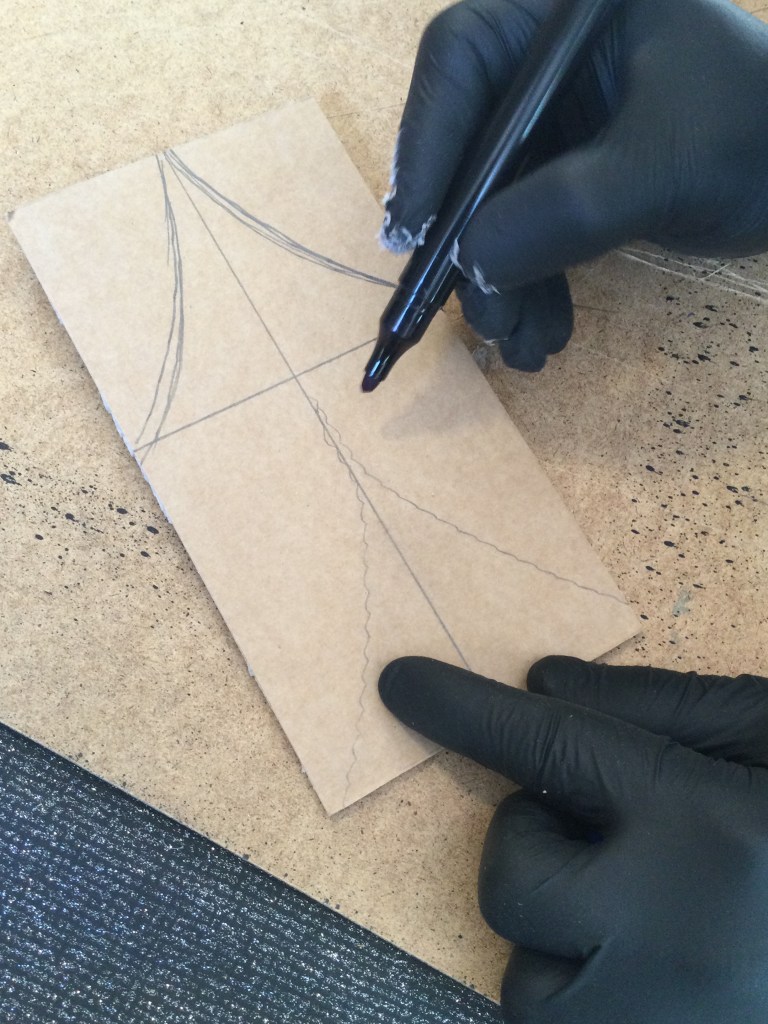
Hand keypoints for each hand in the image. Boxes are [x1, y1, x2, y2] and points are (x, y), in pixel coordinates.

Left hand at [379, 654, 767, 1022]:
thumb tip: (542, 683)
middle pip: (512, 874)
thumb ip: (660, 708)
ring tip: (638, 910)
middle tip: (604, 829)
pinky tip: (649, 959)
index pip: (548, 748)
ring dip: (555, 928)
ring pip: (523, 977)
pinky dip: (577, 990)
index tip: (400, 683)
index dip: (465, 709)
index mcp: (709, 827)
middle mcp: (673, 935)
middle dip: (536, 837)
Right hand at [381, 0, 767, 369]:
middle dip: (467, 239)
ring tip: (518, 345)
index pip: (462, 59)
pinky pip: (529, 231)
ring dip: (500, 283)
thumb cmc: (760, 136)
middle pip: (467, 144)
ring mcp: (560, 123)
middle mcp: (549, 62)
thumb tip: (470, 262)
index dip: (426, 145)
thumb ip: (568, 208)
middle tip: (475, 312)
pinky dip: (532, 287)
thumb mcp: (666, 164)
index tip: (415, 233)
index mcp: (564, 12)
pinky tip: (543, 337)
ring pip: (493, 203)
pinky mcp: (573, 176)